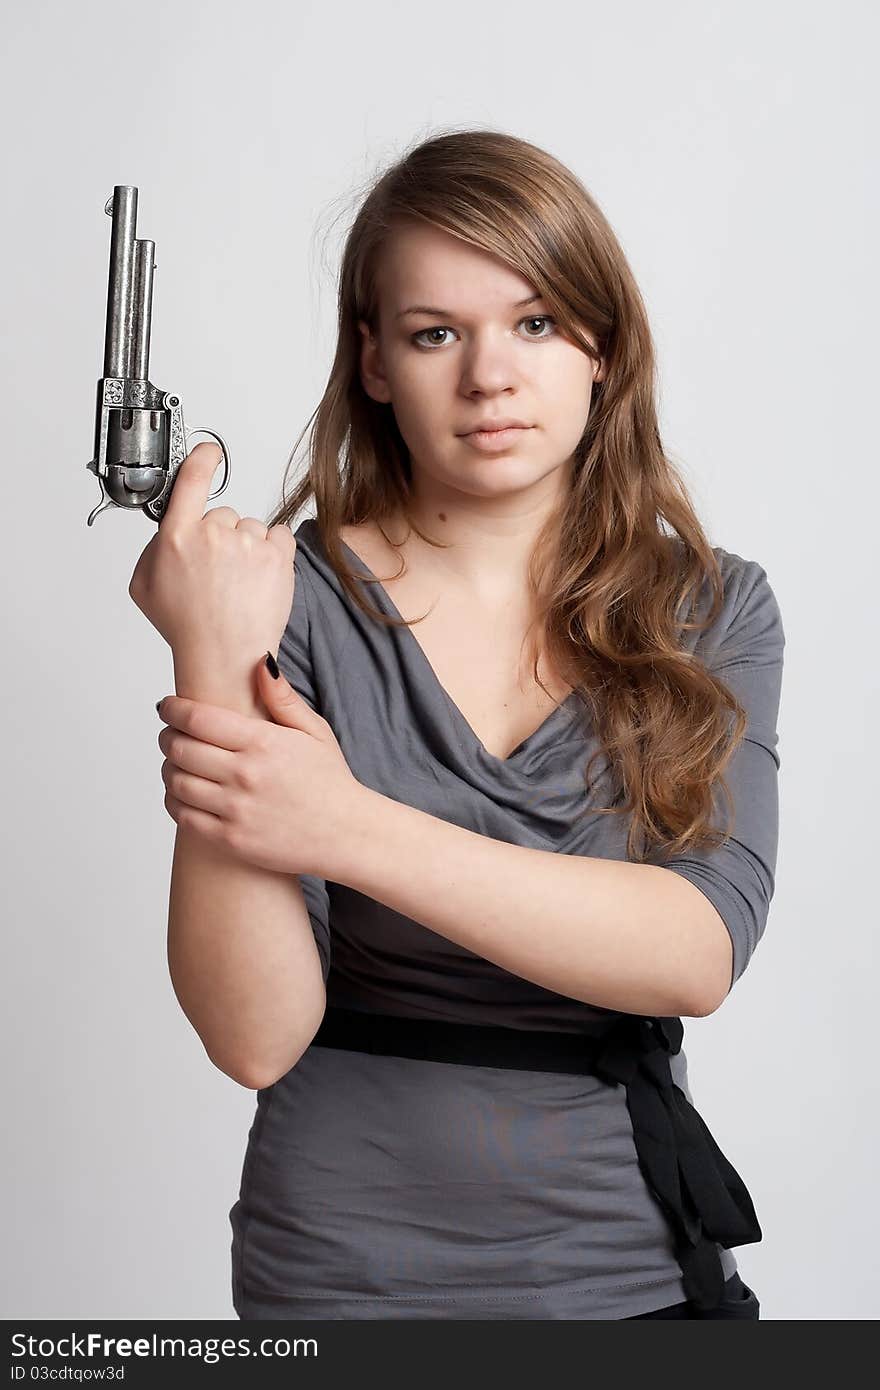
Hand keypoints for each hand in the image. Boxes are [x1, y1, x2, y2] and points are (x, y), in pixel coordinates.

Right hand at [127, 442, 295, 688]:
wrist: (225, 658)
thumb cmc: (187, 627)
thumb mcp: (144, 587)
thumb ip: (153, 549)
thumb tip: (169, 531)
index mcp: (176, 537)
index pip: (190, 480)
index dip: (201, 459)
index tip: (209, 451)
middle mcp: (212, 534)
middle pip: (222, 514)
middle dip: (221, 537)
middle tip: (218, 573)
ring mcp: (247, 543)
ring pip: (251, 528)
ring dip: (248, 548)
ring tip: (239, 584)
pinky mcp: (276, 556)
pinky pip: (278, 536)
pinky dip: (273, 552)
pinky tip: (260, 578)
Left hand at [157, 651, 367, 878]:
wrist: (346, 835)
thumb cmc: (330, 782)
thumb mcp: (315, 732)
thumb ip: (283, 698)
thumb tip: (260, 662)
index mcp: (263, 743)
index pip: (198, 719)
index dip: (173, 709)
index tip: (167, 707)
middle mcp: (245, 775)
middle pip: (179, 749)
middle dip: (167, 736)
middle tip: (170, 733)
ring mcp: (236, 809)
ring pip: (176, 782)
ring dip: (168, 768)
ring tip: (176, 762)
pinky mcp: (230, 839)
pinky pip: (184, 816)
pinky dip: (175, 801)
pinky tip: (183, 793)